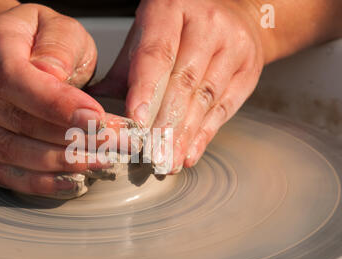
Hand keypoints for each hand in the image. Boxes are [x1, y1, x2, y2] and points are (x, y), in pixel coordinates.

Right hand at [0, 4, 110, 196]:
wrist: (6, 53)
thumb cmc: (37, 40)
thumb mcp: (57, 27)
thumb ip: (58, 47)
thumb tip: (54, 76)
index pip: (15, 79)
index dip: (56, 104)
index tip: (97, 119)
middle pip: (17, 122)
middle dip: (73, 138)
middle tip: (115, 143)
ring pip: (10, 152)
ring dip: (60, 163)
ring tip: (101, 162)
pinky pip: (4, 173)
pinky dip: (40, 183)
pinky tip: (73, 182)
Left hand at [90, 0, 266, 172]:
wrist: (234, 16)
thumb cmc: (178, 30)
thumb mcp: (146, 36)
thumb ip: (124, 70)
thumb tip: (93, 107)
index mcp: (170, 8)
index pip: (157, 53)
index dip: (146, 91)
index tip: (136, 123)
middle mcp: (206, 23)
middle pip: (183, 81)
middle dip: (164, 124)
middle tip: (150, 155)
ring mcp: (232, 45)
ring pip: (204, 98)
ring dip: (183, 136)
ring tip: (166, 161)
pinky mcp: (248, 68)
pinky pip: (225, 107)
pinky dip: (204, 134)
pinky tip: (189, 153)